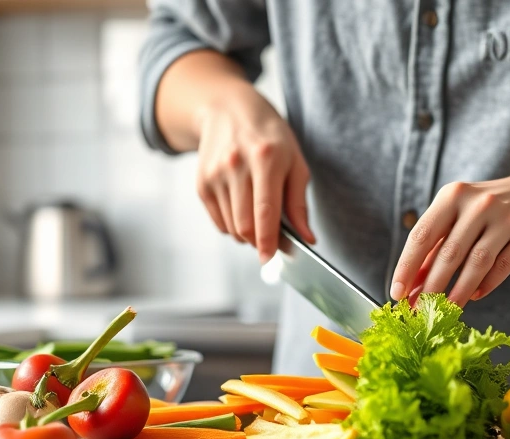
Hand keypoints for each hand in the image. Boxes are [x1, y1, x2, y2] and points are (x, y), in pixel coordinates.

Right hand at [195, 86, 314, 261]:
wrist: (228, 109)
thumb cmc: (270, 136)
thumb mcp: (295, 161)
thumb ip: (299, 202)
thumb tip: (307, 238)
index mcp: (266, 158)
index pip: (265, 211)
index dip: (268, 240)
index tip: (270, 258)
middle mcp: (236, 166)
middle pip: (245, 225)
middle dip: (260, 241)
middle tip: (273, 238)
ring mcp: (215, 175)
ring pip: (231, 228)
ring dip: (247, 233)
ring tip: (258, 213)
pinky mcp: (201, 183)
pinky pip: (218, 222)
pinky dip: (233, 225)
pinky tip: (242, 206)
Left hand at [390, 163, 509, 306]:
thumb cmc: (492, 209)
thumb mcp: (460, 217)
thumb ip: (437, 246)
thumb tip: (411, 284)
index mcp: (453, 197)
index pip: (422, 235)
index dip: (406, 267)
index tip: (397, 293)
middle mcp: (478, 204)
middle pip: (448, 254)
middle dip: (430, 287)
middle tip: (419, 311)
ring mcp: (506, 218)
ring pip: (476, 263)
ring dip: (458, 292)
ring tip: (446, 311)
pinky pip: (502, 266)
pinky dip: (486, 285)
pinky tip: (474, 296)